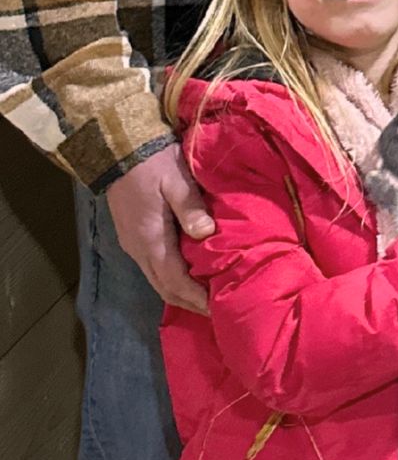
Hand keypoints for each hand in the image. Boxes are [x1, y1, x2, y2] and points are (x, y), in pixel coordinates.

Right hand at [107, 143, 213, 313]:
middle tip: (216, 311)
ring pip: (157, 279)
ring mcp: (133, 244)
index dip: (196, 297)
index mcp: (150, 240)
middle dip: (188, 302)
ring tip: (204, 298)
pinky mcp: (133, 236)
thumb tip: (207, 232)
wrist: (118, 148)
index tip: (217, 308)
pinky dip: (170, 278)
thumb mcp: (175, 180)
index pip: (175, 280)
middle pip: (164, 287)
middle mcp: (138, 250)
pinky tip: (187, 275)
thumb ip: (190, 207)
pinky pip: (153, 267)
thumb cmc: (152, 163)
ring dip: (179, 292)